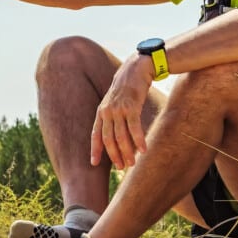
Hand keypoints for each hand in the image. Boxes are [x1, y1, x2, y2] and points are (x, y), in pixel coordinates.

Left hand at [91, 54, 153, 169]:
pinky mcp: (131, 107)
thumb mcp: (114, 102)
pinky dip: (139, 140)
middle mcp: (107, 111)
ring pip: (121, 136)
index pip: (95, 134)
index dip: (95, 149)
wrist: (136, 69)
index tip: (93, 163)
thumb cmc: (127, 88)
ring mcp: (119, 109)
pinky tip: (143, 151)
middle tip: (121, 167)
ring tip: (132, 164)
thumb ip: (112, 116)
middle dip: (114, 155)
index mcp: (101, 111)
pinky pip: (134, 128)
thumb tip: (115, 135)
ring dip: (127, 152)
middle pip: (108, 139)